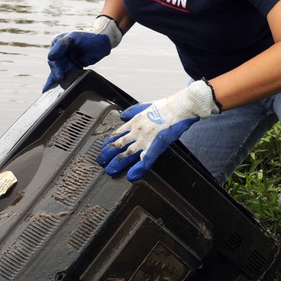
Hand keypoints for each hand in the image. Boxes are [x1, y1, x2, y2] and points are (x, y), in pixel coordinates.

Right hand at [42, 16, 122, 91]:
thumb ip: (62, 45)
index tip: (59, 77)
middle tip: (60, 83)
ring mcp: (65, 59)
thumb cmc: (89, 38)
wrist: (102, 43)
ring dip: (55, 81)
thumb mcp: (74, 38)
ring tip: (49, 92)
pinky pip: (64, 75)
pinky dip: (60, 82)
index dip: (55, 68)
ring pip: (58, 72)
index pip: (53, 57)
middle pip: (55, 66)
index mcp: (58, 42)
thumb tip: (50, 57)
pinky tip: (50, 90)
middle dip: (56, 75)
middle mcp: (59, 51)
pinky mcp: (71, 66)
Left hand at [98, 80, 219, 180]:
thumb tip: (122, 115)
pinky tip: (131, 176)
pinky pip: (145, 160)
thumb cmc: (166, 106)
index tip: (104, 148)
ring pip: (128, 153)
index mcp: (134, 121)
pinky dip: (138, 169)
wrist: (179, 107)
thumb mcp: (145, 105)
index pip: (117, 134)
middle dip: (108, 154)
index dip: (109, 142)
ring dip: (118, 163)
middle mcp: (137, 131)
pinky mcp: (156, 146)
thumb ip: (132, 111)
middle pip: (119, 145)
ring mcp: (146, 139)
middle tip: (101, 162)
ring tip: (110, 170)